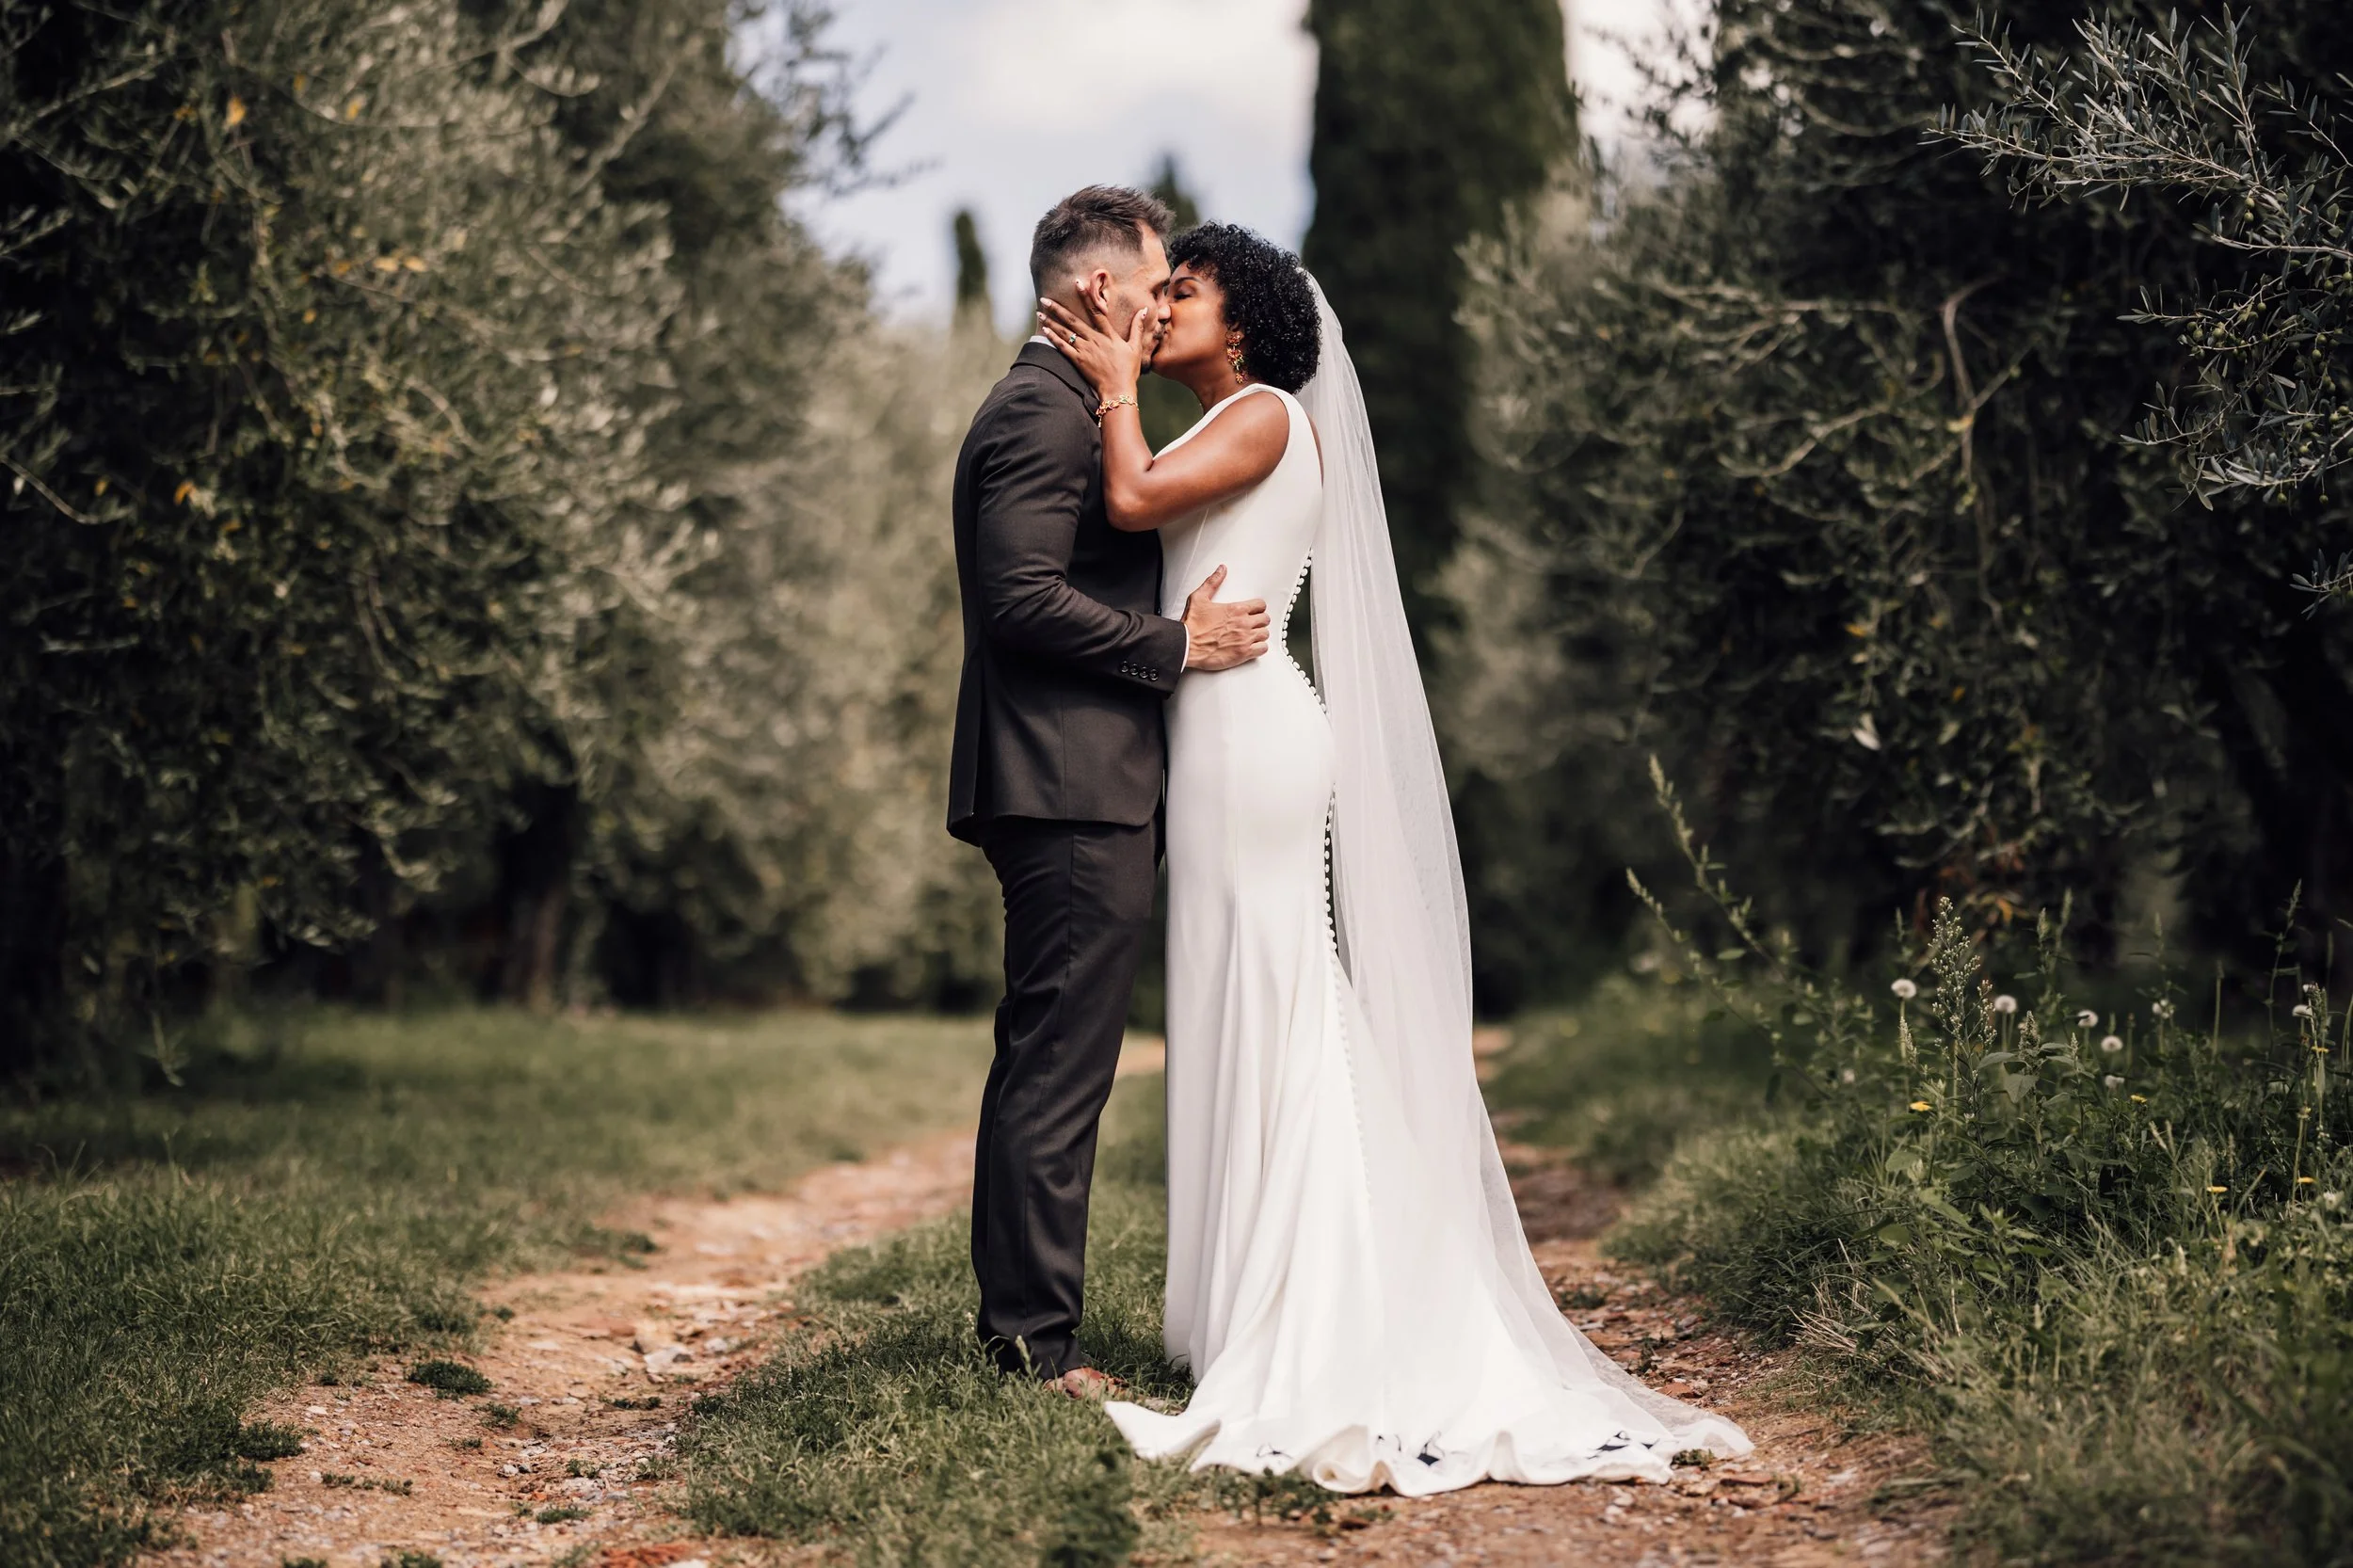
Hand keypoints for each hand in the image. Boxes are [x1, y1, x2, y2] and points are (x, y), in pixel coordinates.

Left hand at [1038, 289, 1147, 403]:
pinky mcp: (1078, 361)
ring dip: (1051, 321)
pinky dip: (1053, 338)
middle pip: (1073, 320)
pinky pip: (1062, 348)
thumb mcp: (1135, 348)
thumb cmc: (1128, 371)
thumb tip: (1144, 311)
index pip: (1096, 311)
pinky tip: (1044, 330)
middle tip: (1045, 299)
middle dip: (1058, 308)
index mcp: (1108, 335)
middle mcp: (1094, 340)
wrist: (1118, 390)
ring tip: (1039, 312)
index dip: (1086, 296)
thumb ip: (1137, 328)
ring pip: (1065, 332)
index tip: (1078, 284)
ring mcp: (1084, 350)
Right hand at [1179, 565, 1268, 671]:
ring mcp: (1245, 639)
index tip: (1253, 611)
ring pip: (1265, 634)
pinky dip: (1259, 648)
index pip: (1260, 605)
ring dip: (1260, 634)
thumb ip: (1213, 582)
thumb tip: (1221, 570)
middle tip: (1252, 623)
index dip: (1257, 607)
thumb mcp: (1199, 597)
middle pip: (1265, 619)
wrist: (1186, 645)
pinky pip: (1262, 649)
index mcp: (1236, 609)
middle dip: (1260, 620)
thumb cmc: (1192, 625)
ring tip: (1252, 635)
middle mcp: (1243, 623)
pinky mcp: (1243, 653)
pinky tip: (1252, 647)